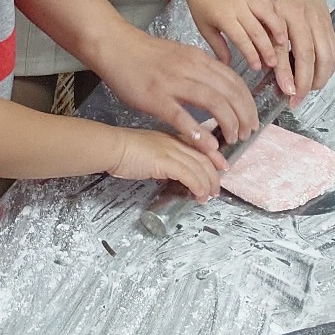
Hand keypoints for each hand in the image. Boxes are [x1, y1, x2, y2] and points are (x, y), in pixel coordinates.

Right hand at [99, 26, 259, 154]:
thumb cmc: (145, 54)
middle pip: (230, 92)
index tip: (251, 119)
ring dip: (228, 123)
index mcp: (199, 59)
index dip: (248, 103)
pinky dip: (198, 133)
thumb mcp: (181, 55)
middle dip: (244, 116)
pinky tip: (209, 146)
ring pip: (213, 102)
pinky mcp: (156, 97)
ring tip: (233, 139)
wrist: (116, 46)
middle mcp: (191, 68)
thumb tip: (219, 86)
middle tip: (247, 134)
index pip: (234, 81)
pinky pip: (182, 116)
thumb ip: (200, 70)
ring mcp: (174, 82)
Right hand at [107, 127, 223, 200]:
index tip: (222, 166)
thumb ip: (160, 160)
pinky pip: (189, 175)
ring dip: (207, 184)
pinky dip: (197, 186)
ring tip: (209, 196)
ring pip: (199, 167)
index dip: (213, 156)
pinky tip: (199, 194)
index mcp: (170, 138)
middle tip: (216, 189)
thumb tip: (167, 174)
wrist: (112, 147)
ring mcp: (170, 151)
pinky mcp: (165, 162)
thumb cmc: (122, 150)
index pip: (199, 145)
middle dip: (214, 175)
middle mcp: (174, 142)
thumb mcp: (147, 151)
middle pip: (203, 158)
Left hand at [181, 0, 287, 73]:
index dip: (251, 54)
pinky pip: (266, 1)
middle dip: (266, 48)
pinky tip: (279, 22)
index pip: (241, 39)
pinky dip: (274, 12)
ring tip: (283, 41)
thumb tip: (227, 64)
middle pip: (257, 29)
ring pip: (266, 13)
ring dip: (276, 28)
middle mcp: (237, 6)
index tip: (257, 67)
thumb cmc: (201, 6)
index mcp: (224, 17)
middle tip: (273, 62)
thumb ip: (218, 47)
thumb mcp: (205, 29)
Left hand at [265, 0, 334, 105]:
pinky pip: (334, 52)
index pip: (284, 47)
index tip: (286, 91)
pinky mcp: (331, 26)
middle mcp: (304, 18)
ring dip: (319, 79)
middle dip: (304, 82)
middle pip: (309, 55)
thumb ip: (264, 38)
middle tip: (296, 100)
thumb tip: (266, 70)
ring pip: (326, 56)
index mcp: (283, 13)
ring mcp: (320, 22)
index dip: (285, 71)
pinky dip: (329, 70)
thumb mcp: (263, 13)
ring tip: (307, 92)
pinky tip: (319, 78)